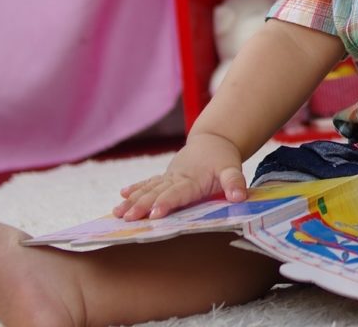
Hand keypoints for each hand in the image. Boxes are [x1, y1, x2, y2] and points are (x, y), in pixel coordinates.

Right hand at [113, 133, 245, 220]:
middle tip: (128, 217)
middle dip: (142, 205)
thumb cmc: (223, 159)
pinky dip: (135, 189)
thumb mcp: (232, 168)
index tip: (154, 213)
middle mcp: (177, 178)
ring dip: (133, 200)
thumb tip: (239, 197)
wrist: (213, 140)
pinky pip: (148, 182)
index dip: (166, 202)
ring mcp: (169, 177)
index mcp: (193, 180)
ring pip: (148, 188)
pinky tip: (121, 195)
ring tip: (118, 212)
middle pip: (157, 192)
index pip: (178, 193)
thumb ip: (234, 182)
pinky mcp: (165, 176)